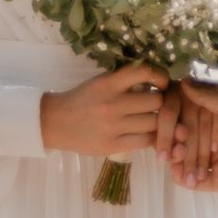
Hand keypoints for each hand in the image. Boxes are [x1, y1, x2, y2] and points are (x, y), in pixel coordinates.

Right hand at [40, 65, 171, 160]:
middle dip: (160, 102)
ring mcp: (112, 126)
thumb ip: (126, 81)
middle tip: (157, 105)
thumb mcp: (101, 82)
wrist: (55, 122)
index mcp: (108, 83)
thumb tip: (159, 81)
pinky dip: (151, 137)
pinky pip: (145, 141)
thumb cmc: (83, 99)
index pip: (144, 72)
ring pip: (154, 123)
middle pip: (156, 101)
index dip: (161, 76)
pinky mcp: (112, 145)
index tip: (162, 83)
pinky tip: (146, 133)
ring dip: (158, 121)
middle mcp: (112, 104)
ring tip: (153, 119)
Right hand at [164, 80, 217, 203]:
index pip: (192, 119)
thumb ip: (209, 97)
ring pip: (189, 160)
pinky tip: (179, 174)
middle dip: (178, 141)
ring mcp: (217, 161)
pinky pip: (195, 181)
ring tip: (176, 157)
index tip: (176, 123)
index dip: (180, 122)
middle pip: (189, 140)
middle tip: (177, 142)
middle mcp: (216, 139)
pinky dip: (183, 178)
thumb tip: (183, 80)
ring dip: (179, 159)